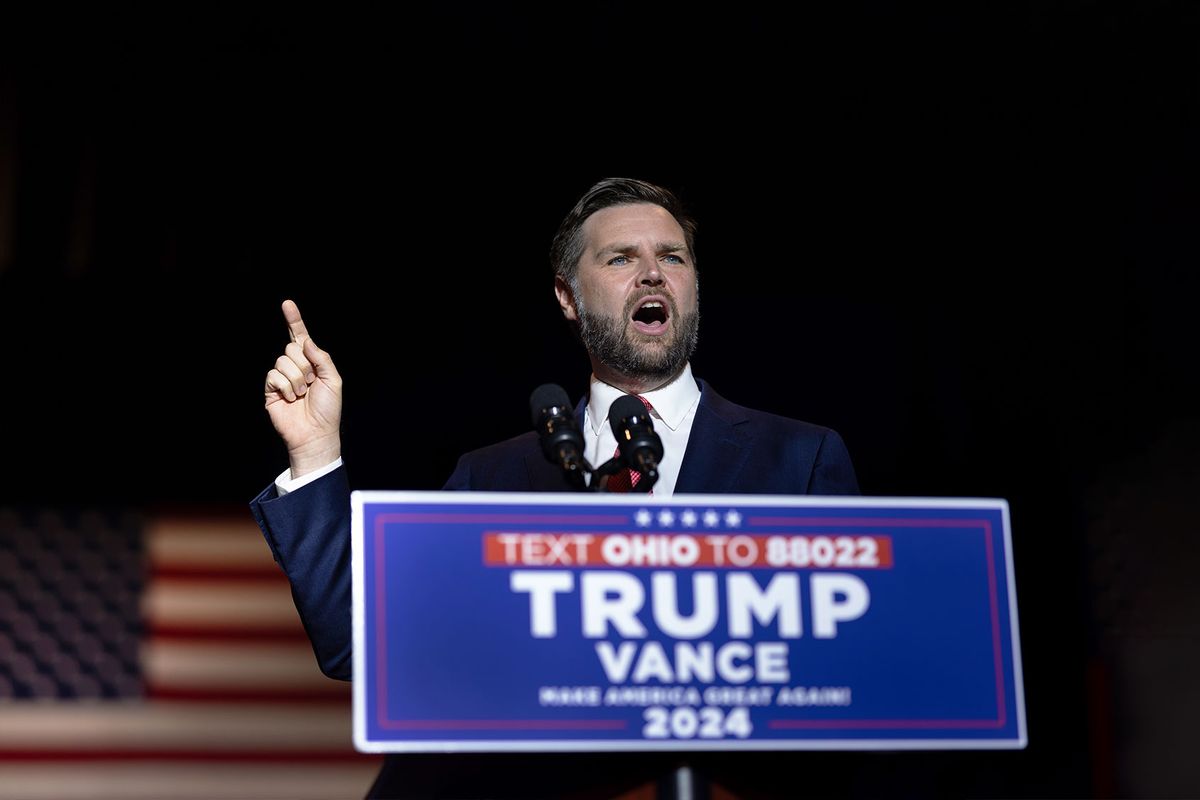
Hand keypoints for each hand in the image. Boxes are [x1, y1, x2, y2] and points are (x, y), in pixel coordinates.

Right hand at [263, 299, 342, 477]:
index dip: (294, 320)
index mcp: (311, 362)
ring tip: (302, 395)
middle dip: (305, 366)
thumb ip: (322, 357)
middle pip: (292, 348)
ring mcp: (281, 377)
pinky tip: (291, 398)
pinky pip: (274, 375)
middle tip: (311, 384)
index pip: (300, 337)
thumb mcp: (333, 379)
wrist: (315, 433)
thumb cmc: (328, 409)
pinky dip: (285, 386)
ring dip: (297, 379)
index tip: (288, 304)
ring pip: (283, 362)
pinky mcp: (270, 389)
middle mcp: (295, 367)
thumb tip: (304, 340)